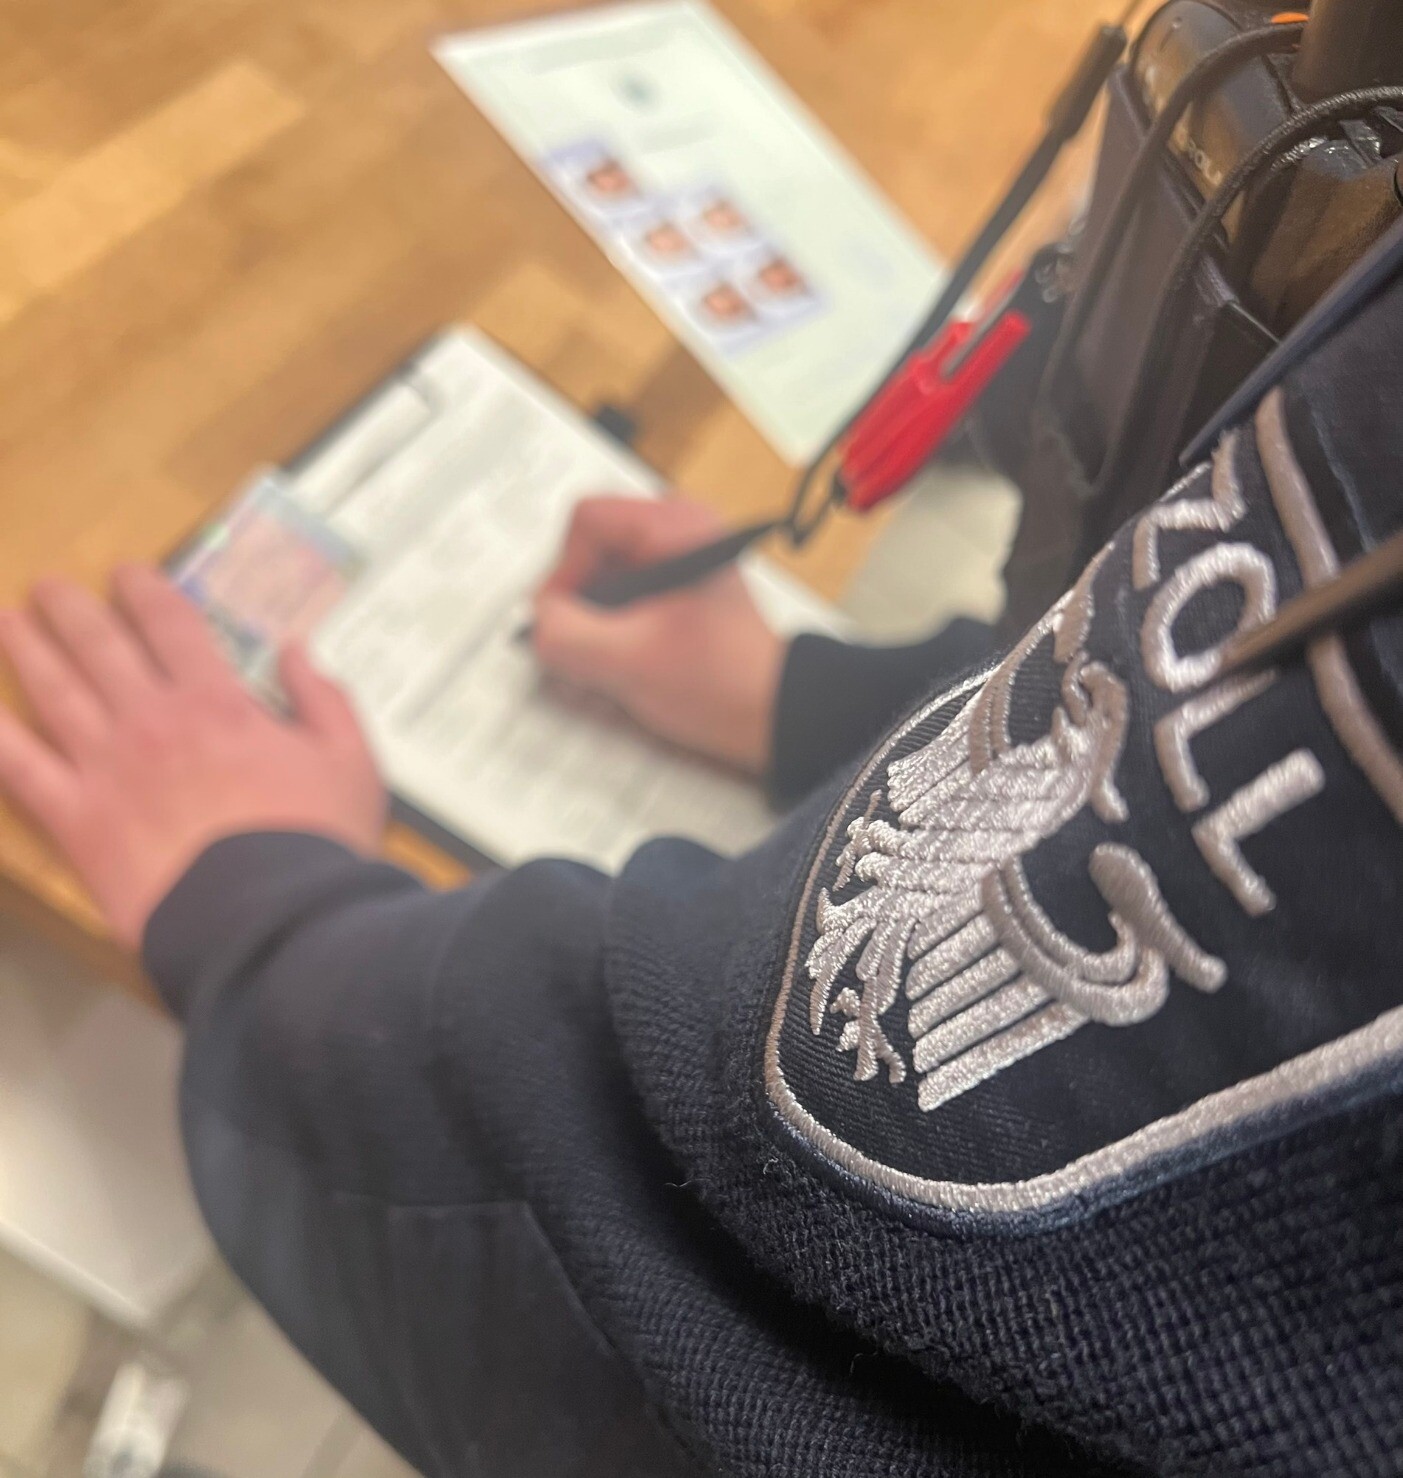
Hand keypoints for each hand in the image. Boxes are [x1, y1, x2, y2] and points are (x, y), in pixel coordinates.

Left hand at [0, 568, 385, 949]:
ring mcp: (106, 767)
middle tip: (49, 588)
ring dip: (26, 649)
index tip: (126, 573)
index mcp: (218, 702)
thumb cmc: (315, 842)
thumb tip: (295, 651)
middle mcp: (152, 720)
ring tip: (7, 621)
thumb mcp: (351, 761)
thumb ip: (324, 699)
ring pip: (54, 691)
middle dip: (72, 609)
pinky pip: (20, 766)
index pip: (171, 625)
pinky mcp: (76, 819)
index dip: (144, 590)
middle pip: (100, 645)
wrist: (268, 919)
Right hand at [531, 496, 785, 773]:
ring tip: (611, 656)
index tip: (565, 621)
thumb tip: (537, 623)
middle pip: (593, 543)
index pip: (586, 521)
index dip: (562, 572)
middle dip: (580, 597)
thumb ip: (566, 637)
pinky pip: (625, 587)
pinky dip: (614, 621)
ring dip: (596, 614)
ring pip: (606, 569)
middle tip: (588, 644)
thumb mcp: (627, 663)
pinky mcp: (681, 581)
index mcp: (677, 526)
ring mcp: (683, 552)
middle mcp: (682, 526)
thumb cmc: (719, 684)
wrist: (773, 714)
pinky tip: (628, 655)